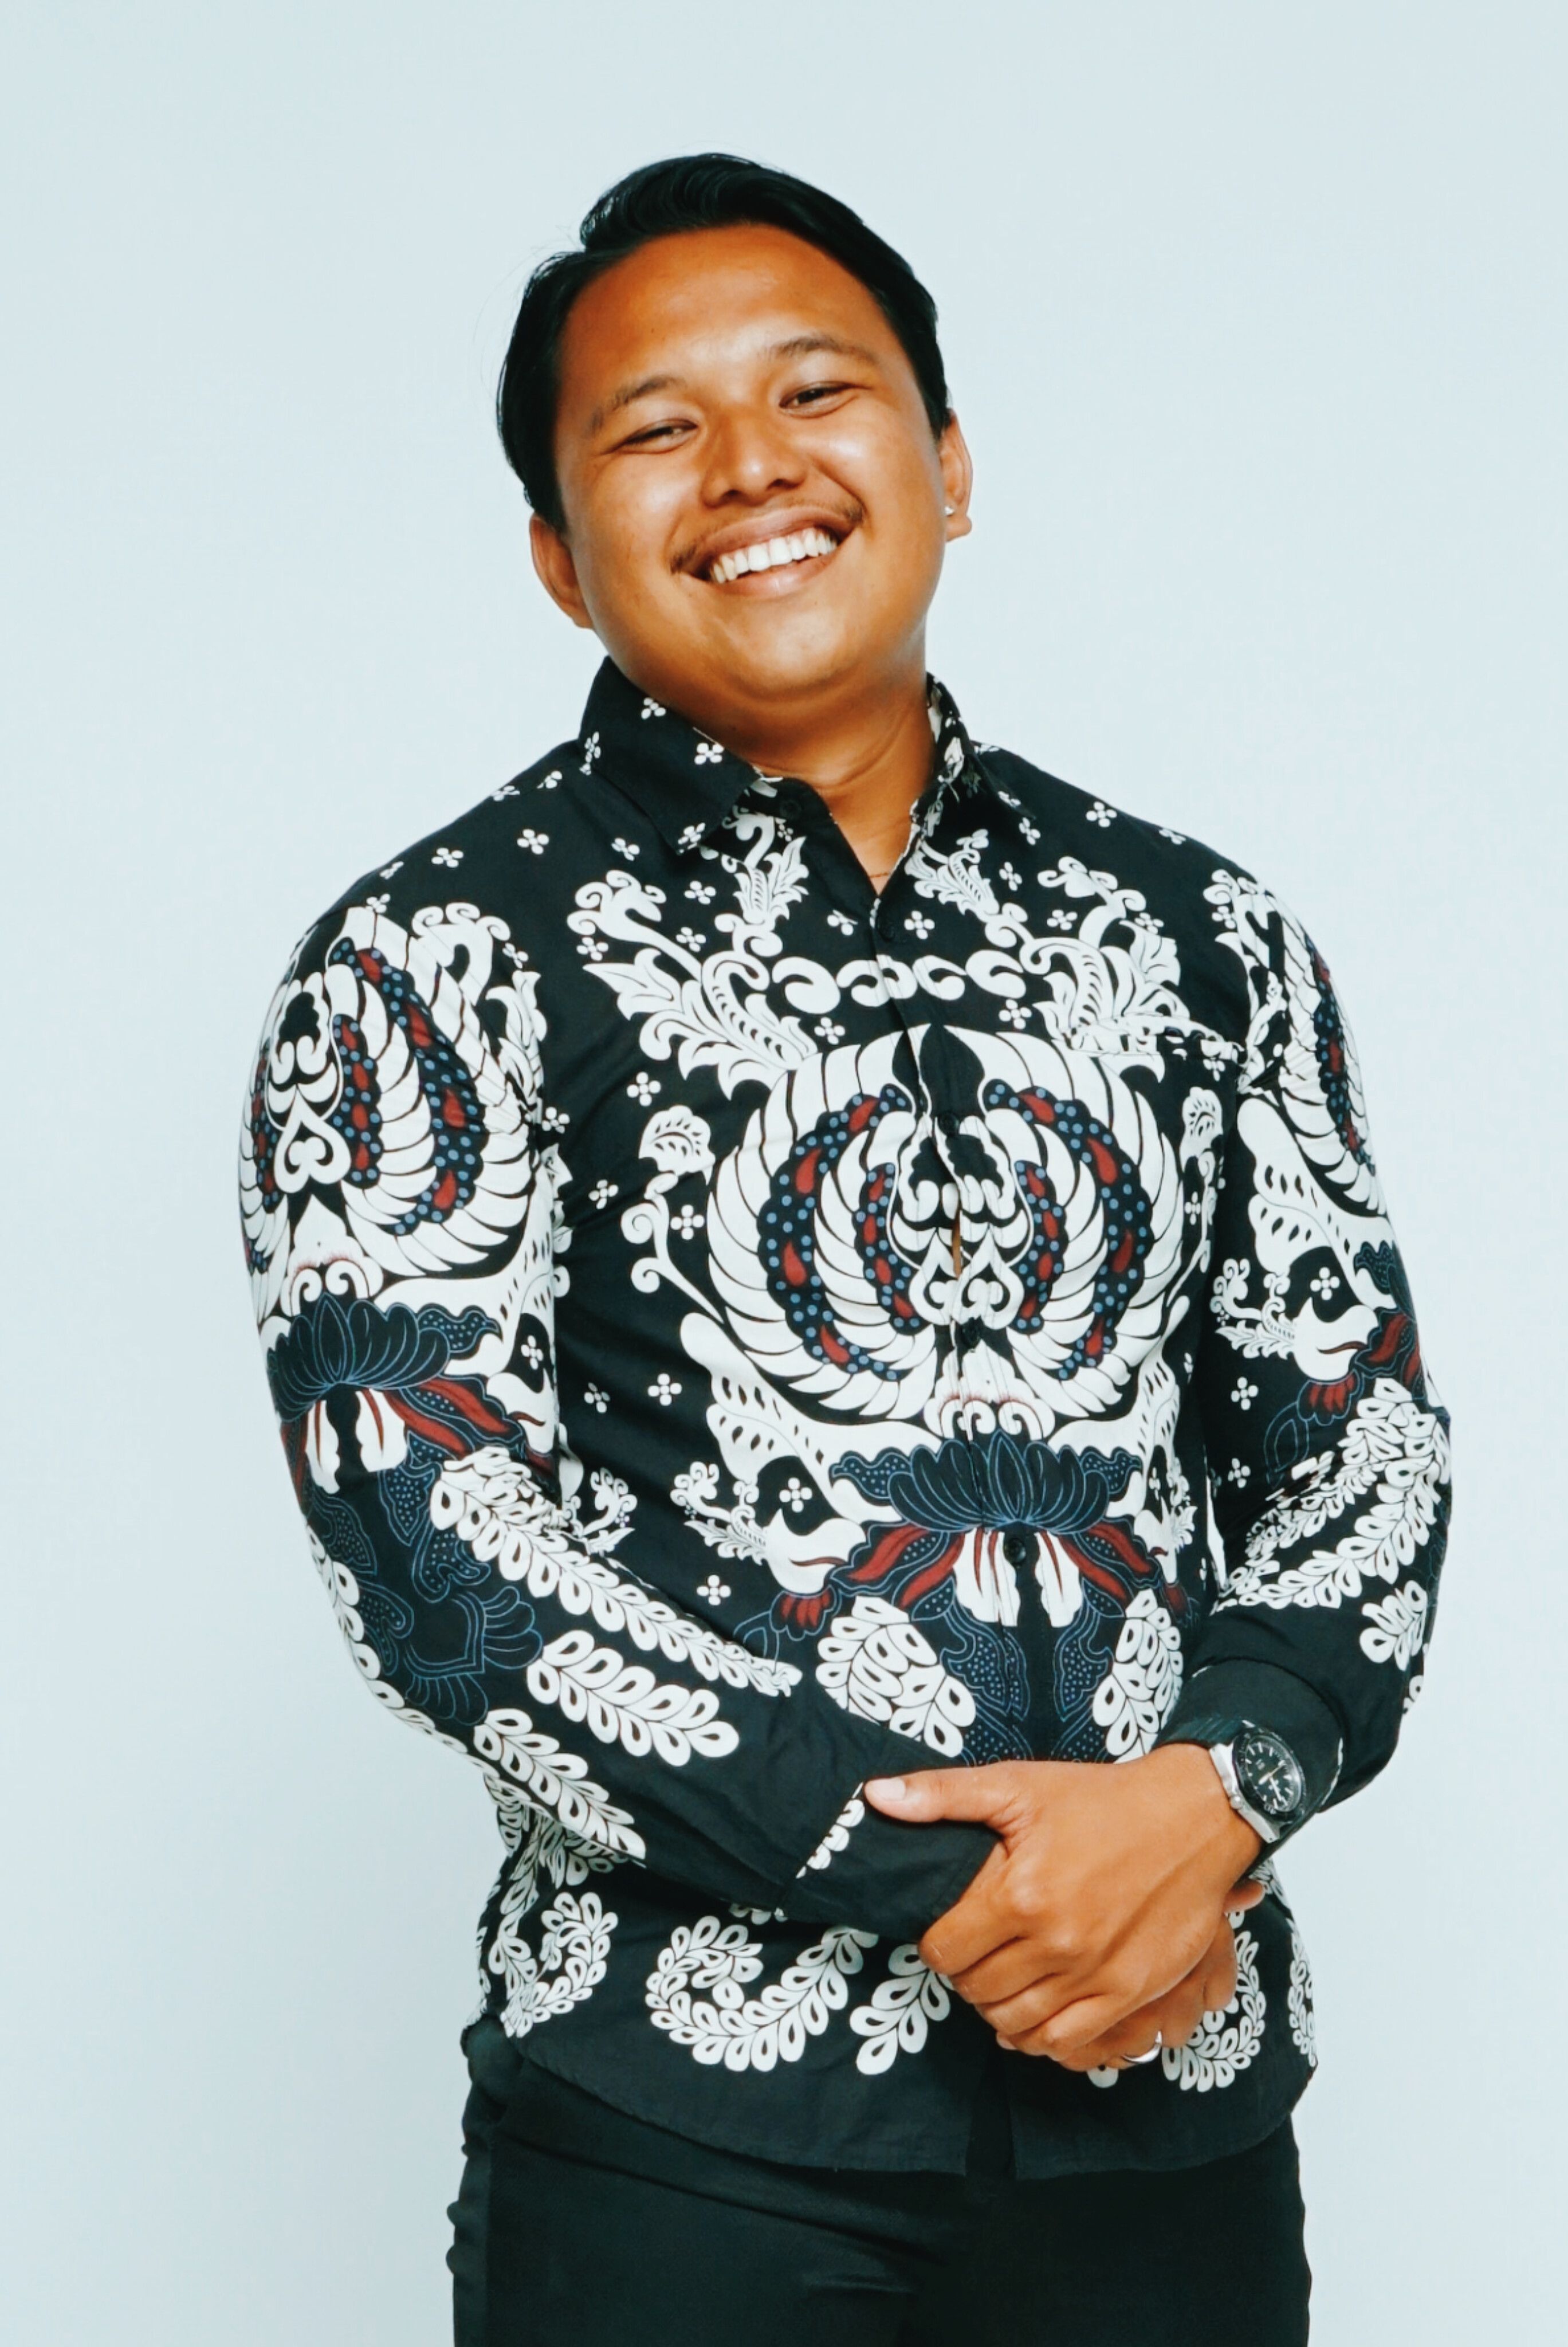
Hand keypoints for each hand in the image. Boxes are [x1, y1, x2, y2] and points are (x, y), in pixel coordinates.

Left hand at [864, 1746, 1261, 2063]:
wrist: (1192, 1817)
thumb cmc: (1102, 1799)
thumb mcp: (1018, 1785)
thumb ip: (941, 1795)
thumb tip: (875, 1796)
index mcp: (1021, 1893)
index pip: (945, 1950)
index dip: (937, 1943)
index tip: (948, 1932)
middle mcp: (1056, 1942)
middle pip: (978, 1990)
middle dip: (965, 1976)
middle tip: (974, 1954)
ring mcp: (1095, 1974)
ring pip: (1017, 2024)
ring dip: (998, 2010)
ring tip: (1001, 1980)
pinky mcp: (1130, 1992)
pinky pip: (1068, 2041)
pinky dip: (1041, 2038)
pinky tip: (1035, 2014)